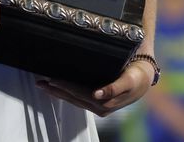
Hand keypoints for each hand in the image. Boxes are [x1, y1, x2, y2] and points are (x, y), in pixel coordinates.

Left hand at [36, 60, 153, 116]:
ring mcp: (97, 105)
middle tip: (40, 82)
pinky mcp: (96, 102)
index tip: (52, 79)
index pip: (79, 93)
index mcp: (105, 102)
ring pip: (73, 99)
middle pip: (73, 98)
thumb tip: (97, 95)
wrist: (143, 80)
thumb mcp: (129, 80)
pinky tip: (55, 88)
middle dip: (56, 90)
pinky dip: (65, 93)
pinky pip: (77, 98)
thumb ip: (114, 88)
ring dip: (57, 92)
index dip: (65, 86)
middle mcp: (99, 106)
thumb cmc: (136, 77)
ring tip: (42, 84)